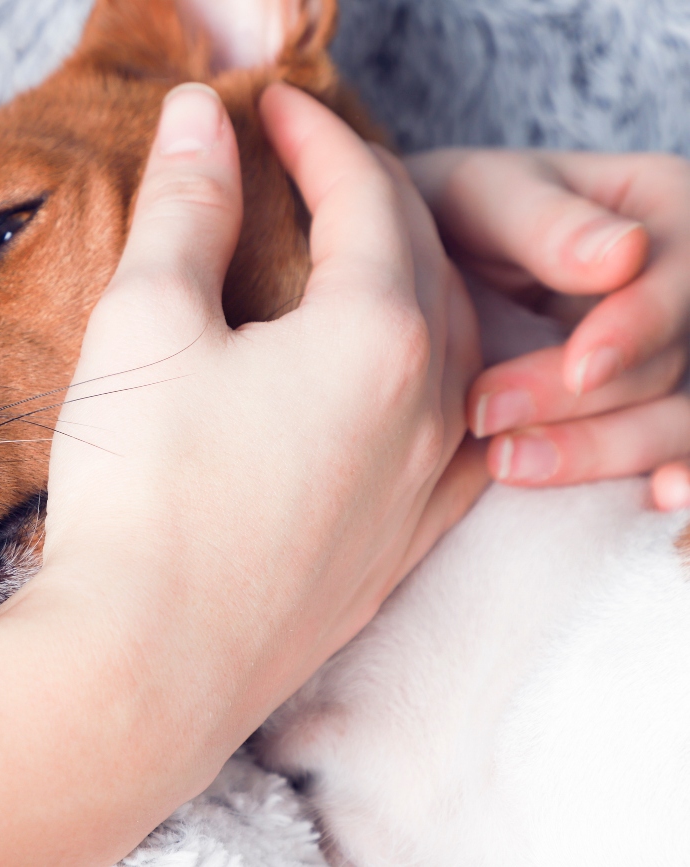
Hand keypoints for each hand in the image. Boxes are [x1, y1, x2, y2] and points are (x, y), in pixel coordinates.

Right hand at [39, 82, 483, 749]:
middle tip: (305, 167)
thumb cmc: (140, 493)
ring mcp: (423, 487)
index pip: (366, 195)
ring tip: (350, 260)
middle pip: (422, 260)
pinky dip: (425, 378)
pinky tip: (398, 385)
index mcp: (376, 335)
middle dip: (367, 195)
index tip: (269, 108)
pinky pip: (449, 435)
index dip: (315, 137)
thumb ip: (185, 208)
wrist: (144, 667)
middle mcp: (428, 408)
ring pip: (450, 346)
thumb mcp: (147, 322)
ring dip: (407, 282)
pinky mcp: (398, 550)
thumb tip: (199, 117)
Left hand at [406, 150, 689, 509]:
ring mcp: (667, 353)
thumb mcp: (482, 196)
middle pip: (672, 359)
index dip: (637, 327)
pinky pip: (673, 451)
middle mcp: (681, 285)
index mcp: (663, 209)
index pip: (676, 275)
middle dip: (583, 401)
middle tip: (486, 418)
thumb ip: (544, 224)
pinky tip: (654, 502)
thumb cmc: (450, 211)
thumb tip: (623, 254)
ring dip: (602, 451)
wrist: (415, 262)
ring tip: (508, 464)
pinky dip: (673, 477)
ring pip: (675, 419)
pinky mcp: (639, 410)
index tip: (580, 370)